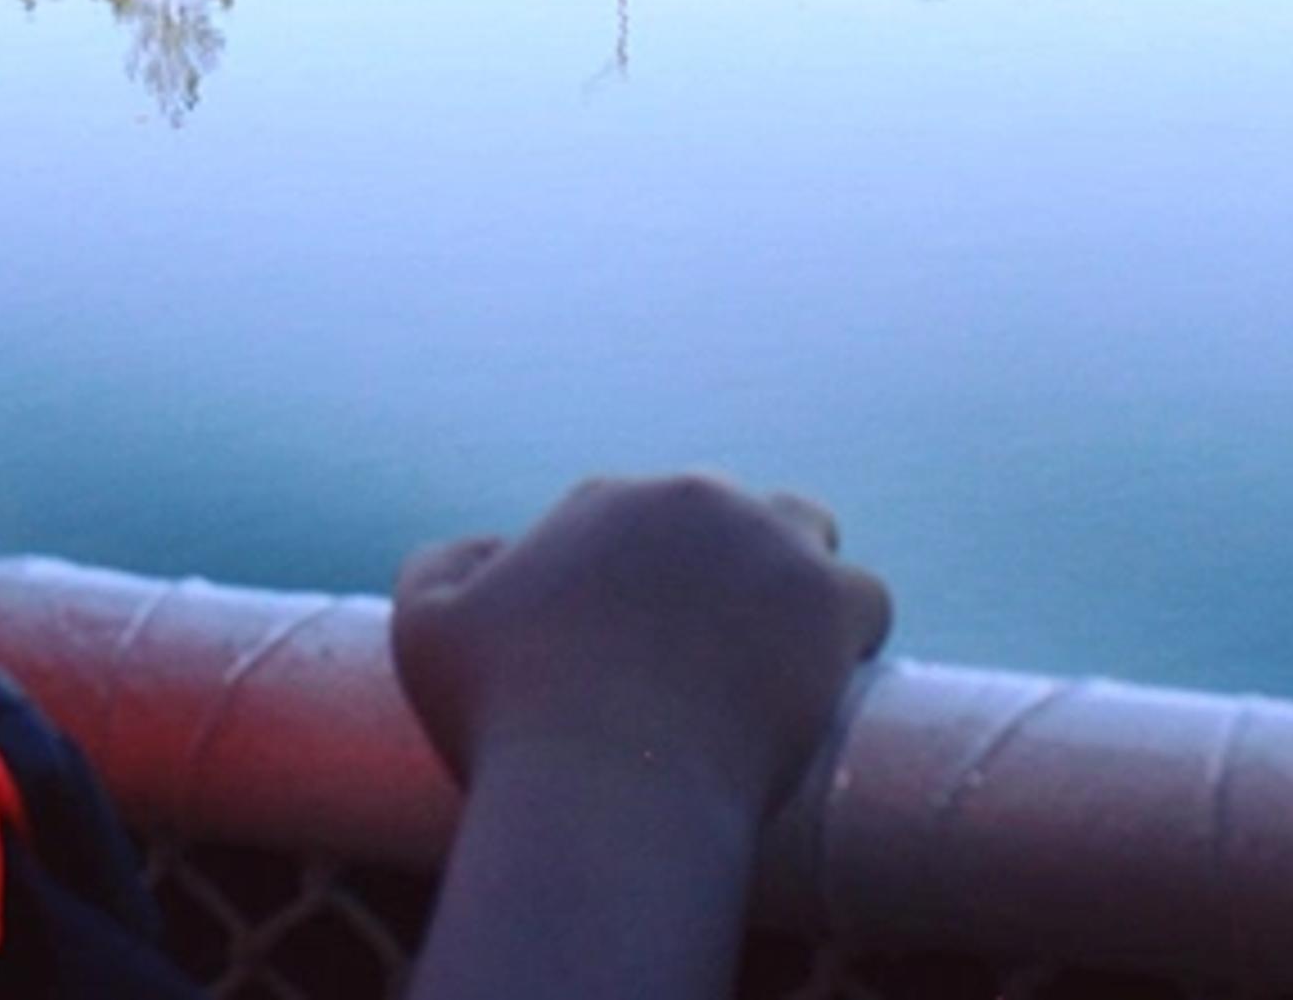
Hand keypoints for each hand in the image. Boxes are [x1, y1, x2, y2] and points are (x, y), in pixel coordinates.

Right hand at [391, 475, 891, 824]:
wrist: (604, 793)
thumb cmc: (510, 726)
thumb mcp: (427, 632)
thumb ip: (445, 565)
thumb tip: (496, 547)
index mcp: (603, 499)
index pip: (637, 518)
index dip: (638, 579)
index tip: (638, 645)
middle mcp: (687, 499)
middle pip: (725, 516)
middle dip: (718, 571)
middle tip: (709, 655)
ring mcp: (764, 544)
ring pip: (804, 535)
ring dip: (793, 582)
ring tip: (778, 655)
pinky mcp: (825, 602)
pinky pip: (865, 598)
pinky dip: (850, 634)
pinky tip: (825, 680)